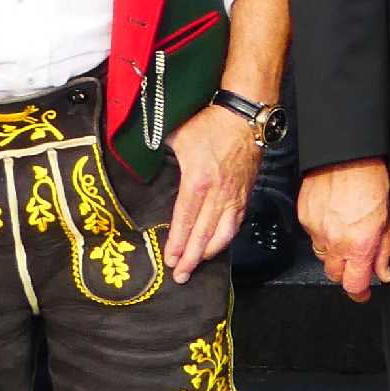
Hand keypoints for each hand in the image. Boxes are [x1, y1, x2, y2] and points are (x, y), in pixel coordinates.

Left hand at [161, 101, 263, 282]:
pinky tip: (218, 245)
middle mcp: (218, 193)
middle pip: (204, 233)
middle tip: (180, 275)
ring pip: (223, 233)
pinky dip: (226, 238)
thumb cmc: (211, 123)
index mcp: (198, 181)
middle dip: (191, 258)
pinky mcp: (245, 193)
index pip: (185, 220)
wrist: (245, 115)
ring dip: (209, 253)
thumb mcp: (178, 136)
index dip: (178, 243)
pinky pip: (236, 222)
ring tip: (197, 265)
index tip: (170, 259)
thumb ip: (162, 155)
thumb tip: (144, 162)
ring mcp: (234, 195)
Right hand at [300, 157, 389, 299]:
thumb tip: (383, 272)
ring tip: (346, 234)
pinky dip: (323, 234)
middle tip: (357, 260)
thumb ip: (384, 250)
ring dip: (334, 254)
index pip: (353, 285)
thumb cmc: (370, 180)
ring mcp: (316, 230)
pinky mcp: (304, 217)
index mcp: (358, 244)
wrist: (346, 155)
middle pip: (335, 275)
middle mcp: (334, 242)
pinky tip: (334, 220)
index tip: (363, 292)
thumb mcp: (387, 219)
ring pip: (322, 256)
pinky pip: (312, 236)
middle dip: (346, 272)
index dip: (359, 293)